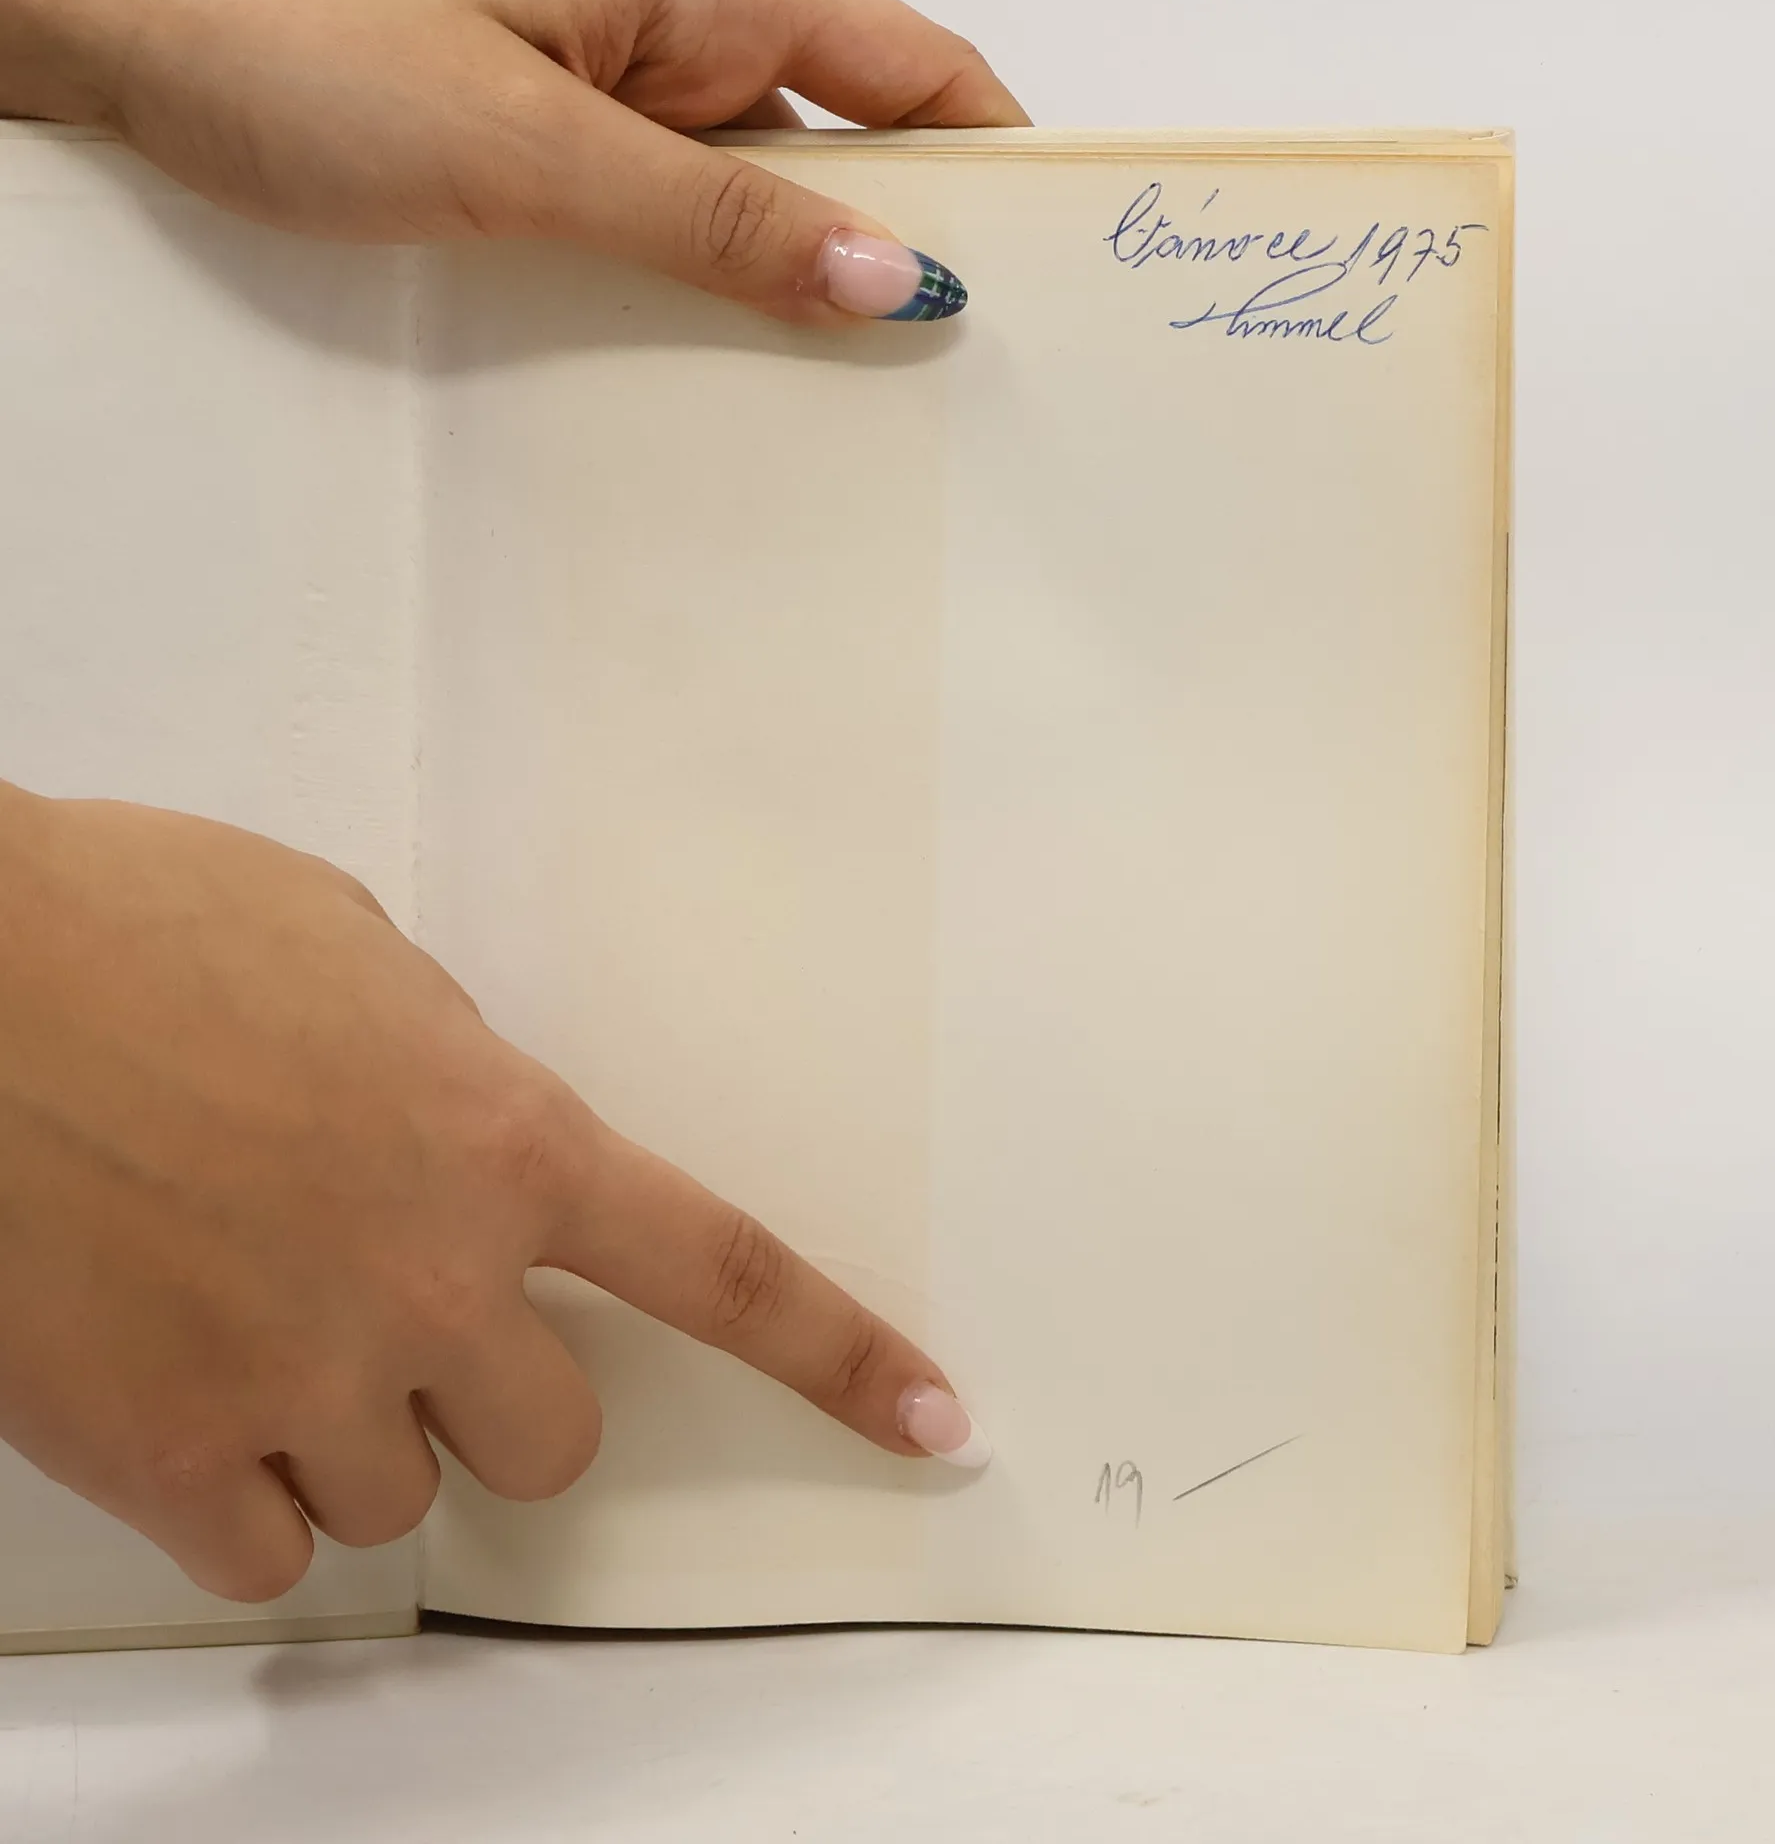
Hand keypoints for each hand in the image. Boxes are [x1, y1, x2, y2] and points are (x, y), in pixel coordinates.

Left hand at [0, 0, 1025, 320]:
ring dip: (801, 305)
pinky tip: (715, 401)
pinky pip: (664, 244)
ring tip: (848, 431)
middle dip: (912, 260)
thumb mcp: (525, 143)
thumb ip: (713, 218)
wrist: (94, 12)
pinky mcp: (544, 169)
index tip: (1057, 275)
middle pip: (849, 151)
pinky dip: (704, 314)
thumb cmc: (282, 27)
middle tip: (956, 401)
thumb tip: (896, 275)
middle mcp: (670, 42)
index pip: (913, 69)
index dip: (1003, 160)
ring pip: (756, 213)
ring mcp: (606, 109)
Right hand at [0, 784, 984, 1601]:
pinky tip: (192, 1404)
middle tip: (406, 1322)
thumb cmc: (137, 927)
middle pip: (556, 1440)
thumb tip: (470, 1132)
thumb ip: (453, 1067)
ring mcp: (302, 1376)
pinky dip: (249, 1500)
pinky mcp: (166, 1452)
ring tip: (254, 1324)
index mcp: (503, 1139)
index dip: (841, 1356)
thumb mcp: (355, 959)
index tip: (932, 1418)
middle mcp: (431, 1277)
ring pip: (405, 1500)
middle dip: (500, 1398)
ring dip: (358, 1437)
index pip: (722, 1270)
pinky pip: (274, 1553)